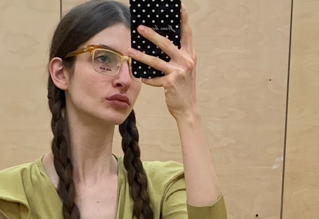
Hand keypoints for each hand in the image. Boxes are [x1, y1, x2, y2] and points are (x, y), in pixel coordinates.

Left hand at [127, 6, 197, 120]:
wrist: (188, 109)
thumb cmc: (183, 89)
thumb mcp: (184, 70)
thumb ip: (177, 57)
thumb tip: (160, 46)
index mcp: (189, 55)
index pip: (186, 33)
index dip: (182, 19)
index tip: (178, 6)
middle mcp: (186, 61)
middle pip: (166, 43)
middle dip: (151, 34)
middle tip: (139, 28)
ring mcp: (179, 71)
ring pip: (156, 61)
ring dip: (140, 56)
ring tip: (129, 51)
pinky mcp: (171, 82)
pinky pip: (155, 79)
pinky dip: (147, 79)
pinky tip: (141, 78)